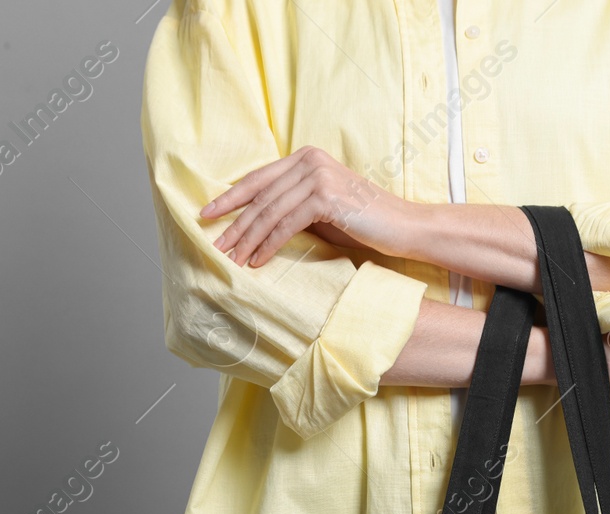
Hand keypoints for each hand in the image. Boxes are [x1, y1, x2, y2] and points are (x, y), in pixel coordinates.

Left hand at [201, 146, 405, 265]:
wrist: (403, 227)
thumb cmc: (362, 222)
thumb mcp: (321, 209)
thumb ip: (292, 205)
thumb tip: (254, 222)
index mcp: (306, 157)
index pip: (258, 178)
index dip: (230, 197)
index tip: (206, 214)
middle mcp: (309, 160)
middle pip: (260, 196)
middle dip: (234, 223)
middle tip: (216, 245)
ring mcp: (318, 176)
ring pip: (270, 212)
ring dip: (248, 239)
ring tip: (232, 259)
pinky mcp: (325, 197)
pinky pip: (287, 224)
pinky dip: (269, 245)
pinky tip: (257, 261)